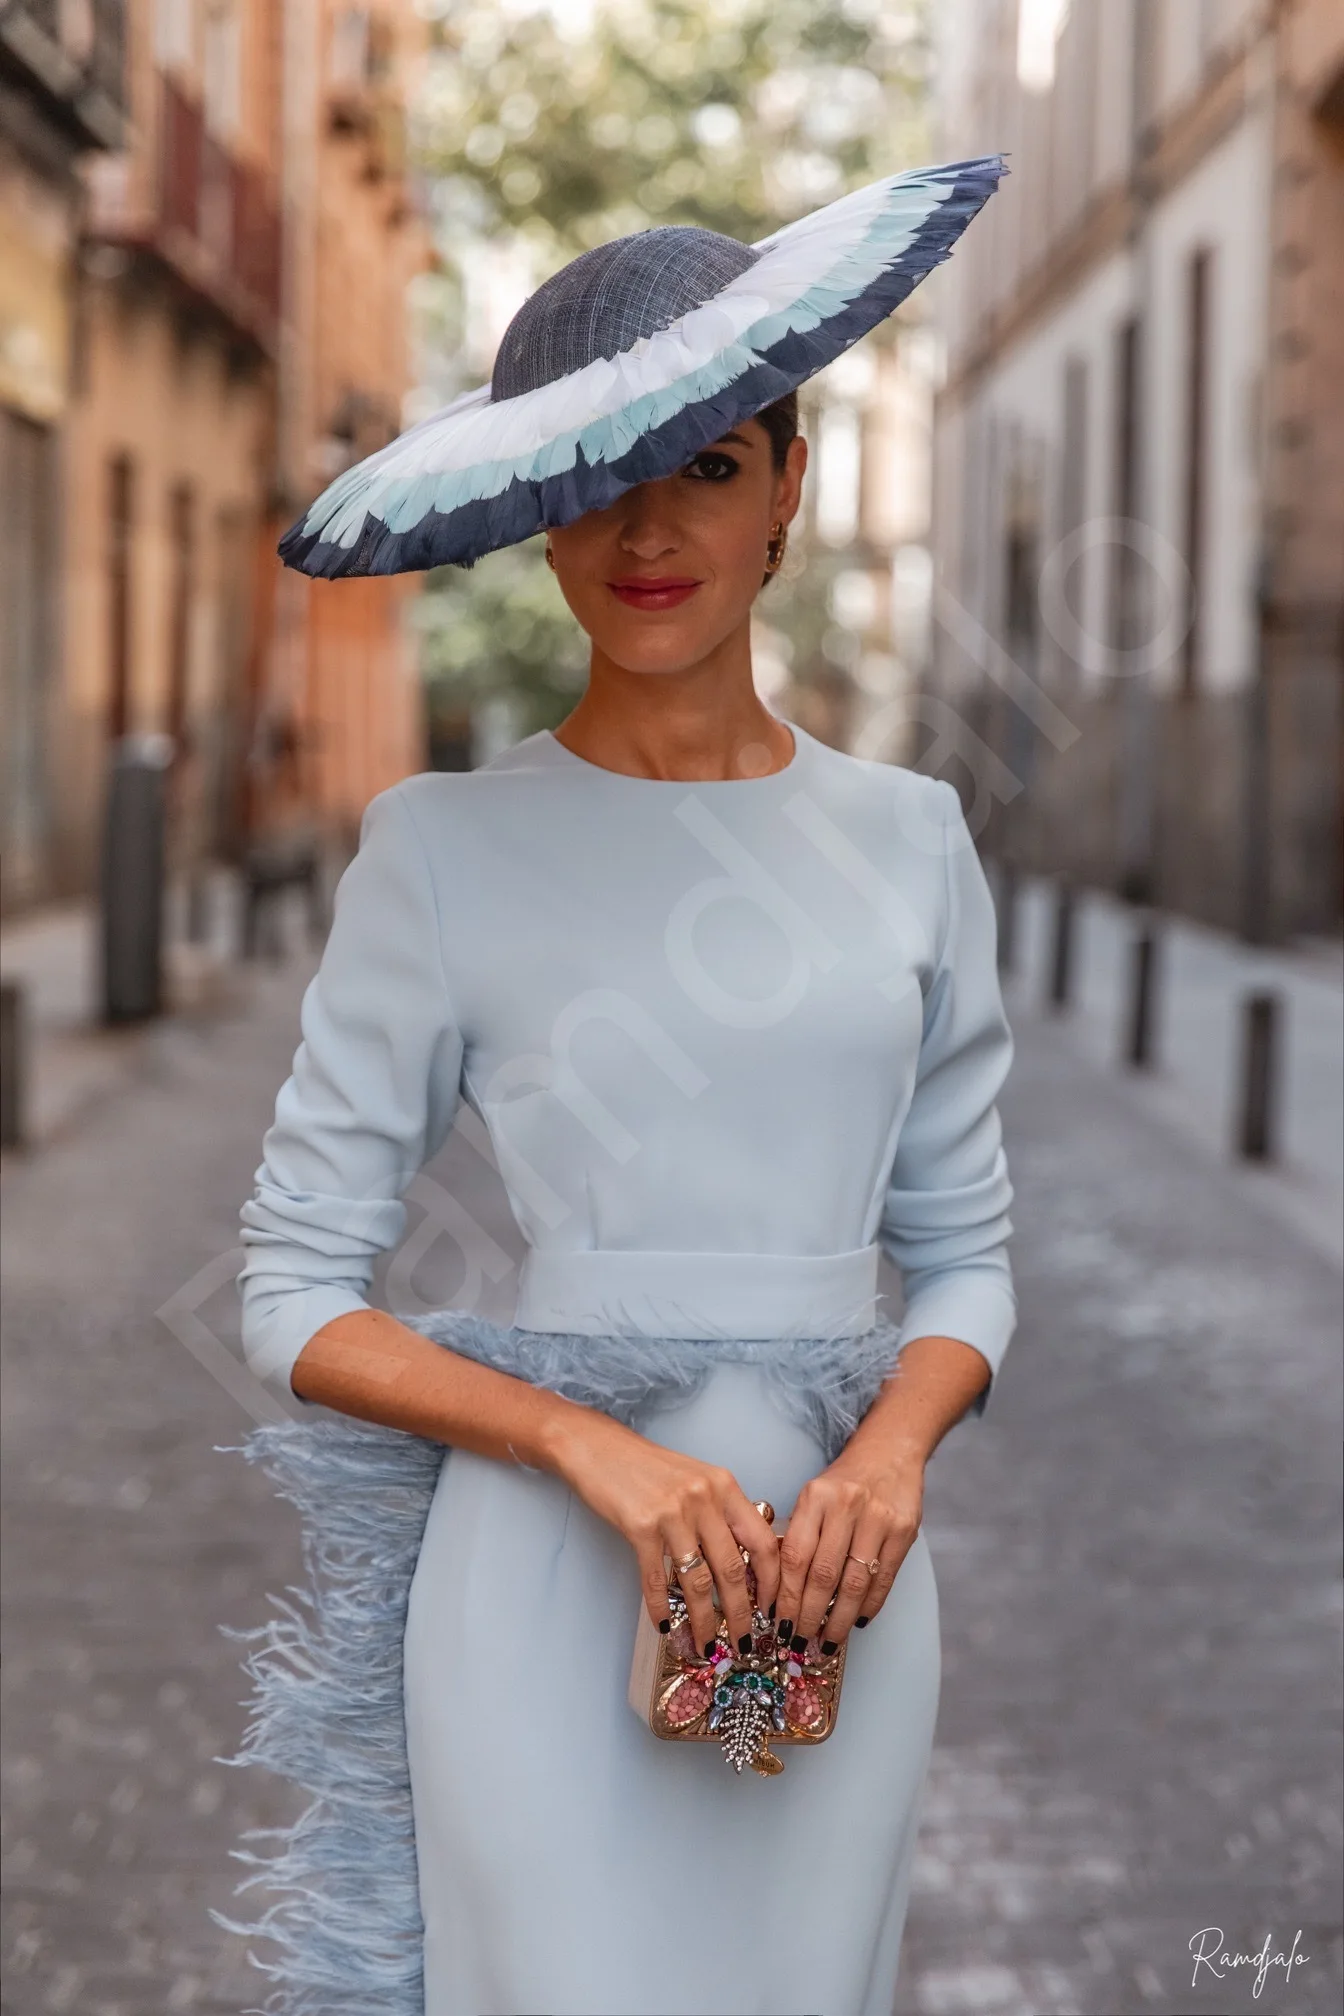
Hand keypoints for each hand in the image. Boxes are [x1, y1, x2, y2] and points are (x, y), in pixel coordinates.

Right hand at [549, 1408, 780, 1656]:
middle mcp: (704, 1498)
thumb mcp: (697, 1479)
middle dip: (740, 1613)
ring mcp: (672, 1513)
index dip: (771, 1581)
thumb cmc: (649, 1467)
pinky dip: (661, 1608)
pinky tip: (665, 1626)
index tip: (770, 1609)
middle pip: (733, 1568)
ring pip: (697, 1581)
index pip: (763, 1541)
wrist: (599, 1448)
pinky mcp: (640, 1527)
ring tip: (706, 1646)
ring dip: (704, 1621)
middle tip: (744, 1642)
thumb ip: (722, 1512)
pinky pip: (657, 1579)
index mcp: (724, 1486)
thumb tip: (744, 1562)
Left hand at [773, 1445, 923, 1653]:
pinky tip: (857, 1621)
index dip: (786, 1596)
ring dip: (839, 1620)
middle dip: (809, 1616)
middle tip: (799, 1641)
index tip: (778, 1623)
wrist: (889, 1454)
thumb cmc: (842, 1483)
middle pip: (824, 1575)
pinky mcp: (904, 1531)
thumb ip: (800, 1536)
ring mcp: (879, 1519)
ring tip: (828, 1641)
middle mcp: (847, 1506)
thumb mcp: (813, 1497)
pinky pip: (884, 1579)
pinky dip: (869, 1605)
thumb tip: (781, 1594)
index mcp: (816, 1497)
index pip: (795, 1557)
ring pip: (855, 1583)